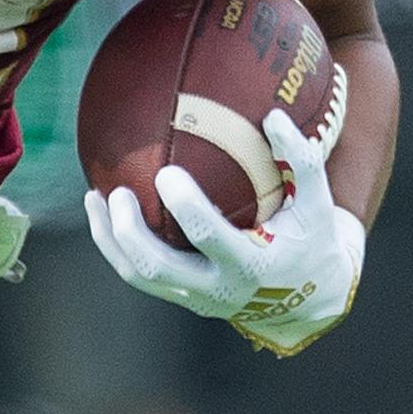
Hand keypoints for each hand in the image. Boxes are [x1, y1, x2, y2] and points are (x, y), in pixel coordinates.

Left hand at [84, 108, 365, 354]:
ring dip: (110, 240)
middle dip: (130, 233)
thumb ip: (302, 160)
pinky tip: (104, 212)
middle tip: (116, 193)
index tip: (165, 173)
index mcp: (252, 265)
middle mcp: (219, 289)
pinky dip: (117, 246)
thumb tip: (273, 115)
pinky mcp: (183, 298)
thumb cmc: (311, 238)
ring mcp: (196, 298)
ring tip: (94, 199)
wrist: (309, 297)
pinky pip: (140, 276)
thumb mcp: (318, 203)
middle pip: (158, 268)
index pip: (209, 238)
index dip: (185, 207)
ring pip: (139, 276)